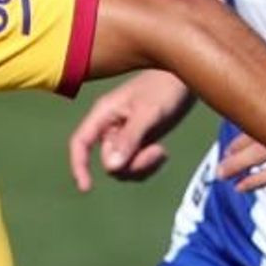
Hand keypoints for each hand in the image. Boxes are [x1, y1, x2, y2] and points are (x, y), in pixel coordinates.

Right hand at [67, 69, 195, 191]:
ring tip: (161, 152)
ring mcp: (125, 136)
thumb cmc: (166, 87)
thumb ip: (130, 139)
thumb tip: (110, 167)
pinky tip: (163, 154)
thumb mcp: (149, 113)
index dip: (79, 166)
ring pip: (122, 167)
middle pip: (108, 161)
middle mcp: (110, 127)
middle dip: (132, 164)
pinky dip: (149, 166)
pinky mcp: (139, 142)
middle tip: (157, 151)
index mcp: (104, 114)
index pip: (80, 143)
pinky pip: (136, 166)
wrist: (187, 78)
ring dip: (142, 167)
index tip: (86, 188)